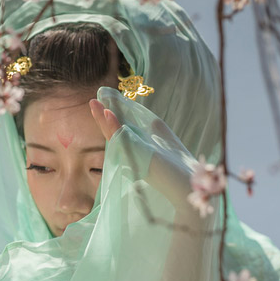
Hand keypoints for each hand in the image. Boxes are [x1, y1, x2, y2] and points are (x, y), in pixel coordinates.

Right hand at [90, 90, 198, 212]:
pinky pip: (123, 141)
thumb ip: (155, 129)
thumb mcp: (165, 139)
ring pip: (113, 136)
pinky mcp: (137, 158)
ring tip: (94, 104)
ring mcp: (133, 156)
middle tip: (92, 101)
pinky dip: (115, 128)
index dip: (111, 115)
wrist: (187, 181)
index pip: (119, 129)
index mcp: (136, 147)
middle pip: (112, 132)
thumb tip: (150, 119)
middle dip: (101, 117)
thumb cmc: (178, 164)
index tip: (104, 99)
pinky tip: (109, 115)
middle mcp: (131, 152)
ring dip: (103, 120)